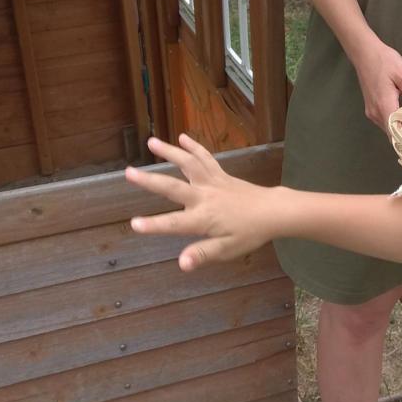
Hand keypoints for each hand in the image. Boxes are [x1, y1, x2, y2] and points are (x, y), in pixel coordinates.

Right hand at [126, 135, 275, 270]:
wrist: (273, 212)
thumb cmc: (250, 233)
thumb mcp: (227, 250)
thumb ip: (202, 254)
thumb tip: (181, 264)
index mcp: (203, 218)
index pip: (174, 224)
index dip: (153, 225)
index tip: (134, 224)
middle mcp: (204, 197)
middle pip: (173, 187)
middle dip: (149, 181)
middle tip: (128, 172)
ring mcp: (212, 182)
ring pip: (188, 163)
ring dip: (170, 152)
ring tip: (151, 142)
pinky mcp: (220, 175)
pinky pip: (205, 158)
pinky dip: (194, 147)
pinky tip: (183, 137)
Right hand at [350, 39, 401, 128]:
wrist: (365, 52)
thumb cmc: (383, 61)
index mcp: (384, 107)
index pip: (397, 134)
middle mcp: (375, 113)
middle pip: (393, 133)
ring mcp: (372, 111)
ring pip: (389, 128)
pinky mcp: (371, 107)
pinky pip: (385, 121)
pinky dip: (396, 121)